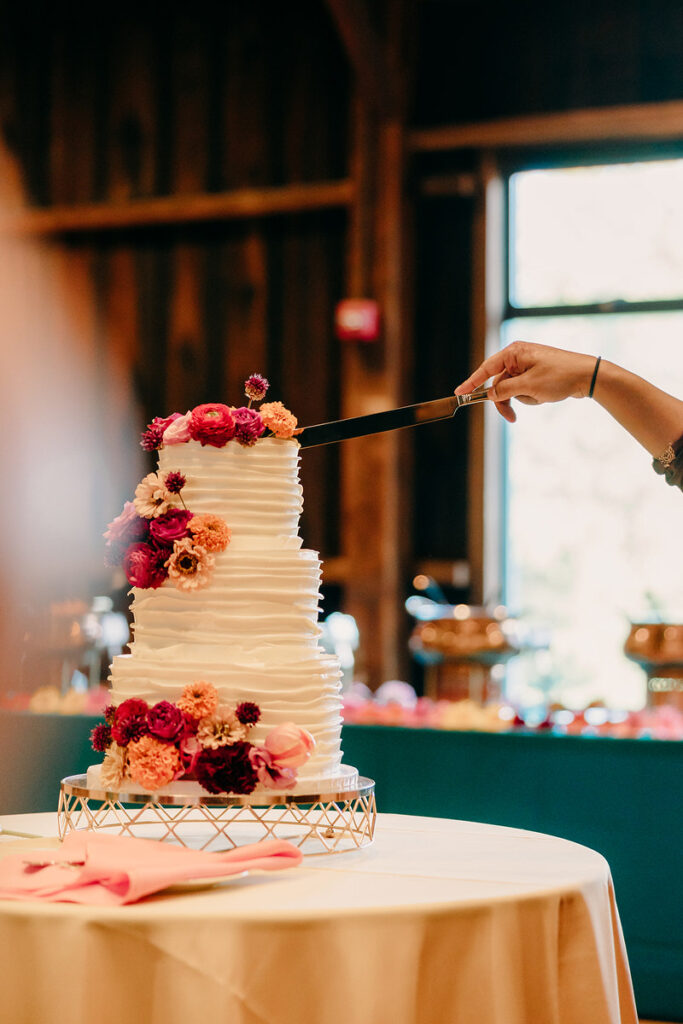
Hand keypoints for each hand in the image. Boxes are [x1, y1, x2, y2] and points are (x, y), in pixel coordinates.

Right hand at [454, 341, 595, 422]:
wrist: (587, 376)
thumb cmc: (560, 376)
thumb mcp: (528, 385)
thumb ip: (505, 390)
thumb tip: (490, 394)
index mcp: (514, 352)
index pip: (486, 369)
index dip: (472, 383)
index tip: (459, 394)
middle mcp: (518, 357)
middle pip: (499, 384)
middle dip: (505, 401)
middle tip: (511, 417)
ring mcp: (526, 366)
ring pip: (511, 390)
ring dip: (523, 399)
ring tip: (540, 397)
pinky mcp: (535, 375)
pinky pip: (523, 390)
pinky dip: (531, 397)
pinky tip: (545, 395)